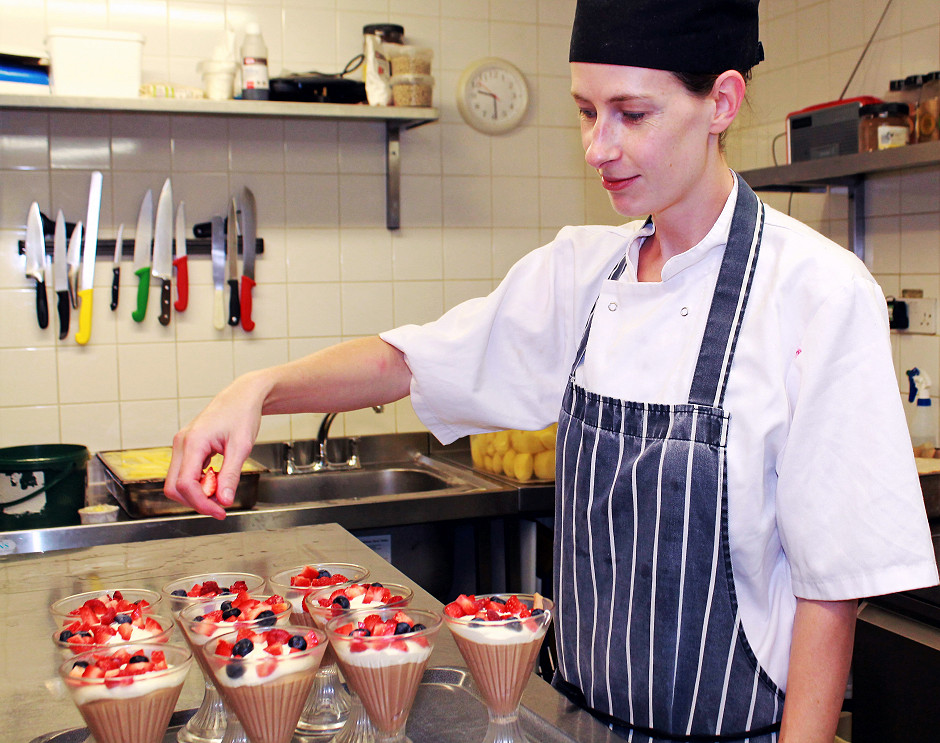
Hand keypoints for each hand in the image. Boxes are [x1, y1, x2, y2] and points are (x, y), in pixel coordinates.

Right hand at [164, 372, 267, 518]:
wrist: (242, 396)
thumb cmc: (242, 415)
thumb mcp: (241, 447)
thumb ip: (231, 475)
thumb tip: (224, 500)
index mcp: (193, 442)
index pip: (185, 484)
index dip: (201, 503)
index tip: (220, 511)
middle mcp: (181, 443)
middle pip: (174, 487)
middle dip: (196, 501)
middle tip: (221, 505)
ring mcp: (182, 445)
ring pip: (177, 482)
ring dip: (197, 493)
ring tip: (221, 490)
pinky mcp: (187, 447)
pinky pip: (185, 473)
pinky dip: (199, 482)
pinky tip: (216, 479)